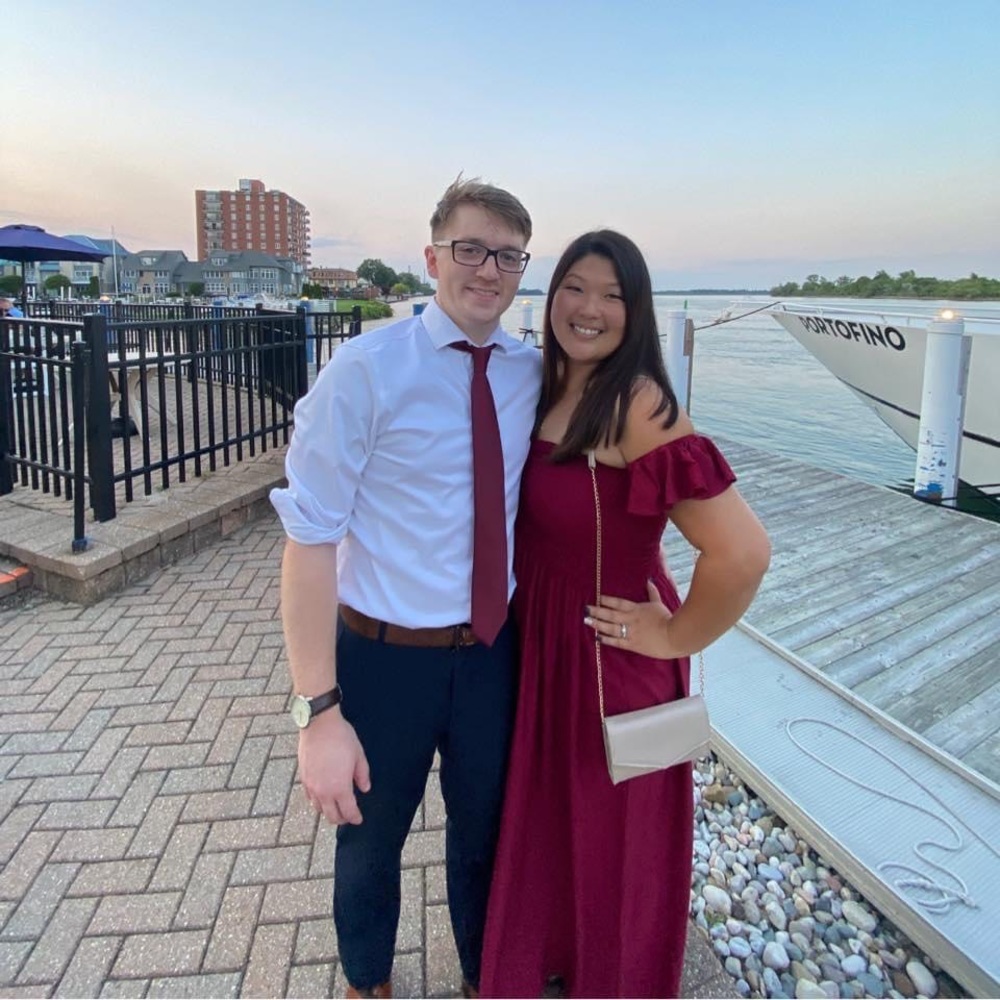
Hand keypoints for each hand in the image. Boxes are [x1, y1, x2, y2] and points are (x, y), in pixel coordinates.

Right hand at [297, 709, 370, 824]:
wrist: (318, 724)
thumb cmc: (341, 738)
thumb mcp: (358, 755)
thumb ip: (362, 775)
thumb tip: (365, 788)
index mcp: (340, 788)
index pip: (348, 812)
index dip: (355, 818)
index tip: (359, 819)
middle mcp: (323, 791)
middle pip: (332, 816)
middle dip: (342, 819)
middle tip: (349, 815)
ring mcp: (311, 786)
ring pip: (318, 809)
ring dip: (328, 811)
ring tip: (336, 806)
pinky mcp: (303, 778)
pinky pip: (309, 798)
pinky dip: (317, 801)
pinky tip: (323, 796)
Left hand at [584, 580, 682, 658]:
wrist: (674, 637)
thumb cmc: (667, 619)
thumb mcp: (658, 604)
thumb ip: (652, 593)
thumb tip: (649, 581)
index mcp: (637, 609)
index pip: (619, 603)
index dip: (607, 600)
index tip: (598, 598)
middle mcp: (631, 620)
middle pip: (611, 615)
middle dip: (597, 611)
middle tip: (585, 609)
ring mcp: (631, 633)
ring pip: (610, 628)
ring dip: (597, 624)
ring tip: (586, 621)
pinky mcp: (633, 645)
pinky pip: (617, 642)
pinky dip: (606, 639)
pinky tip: (597, 637)